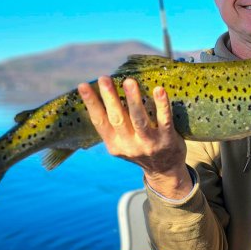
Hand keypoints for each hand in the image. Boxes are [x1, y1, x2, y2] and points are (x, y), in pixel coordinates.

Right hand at [78, 76, 192, 198]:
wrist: (165, 171)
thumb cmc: (141, 148)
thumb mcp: (122, 142)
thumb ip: (114, 124)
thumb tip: (105, 91)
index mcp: (114, 144)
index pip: (99, 121)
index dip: (91, 104)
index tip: (83, 85)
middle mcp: (129, 145)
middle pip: (117, 119)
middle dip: (110, 98)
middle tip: (104, 78)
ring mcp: (149, 144)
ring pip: (139, 120)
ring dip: (133, 100)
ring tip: (129, 81)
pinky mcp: (167, 140)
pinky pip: (164, 120)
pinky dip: (162, 105)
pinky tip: (159, 90)